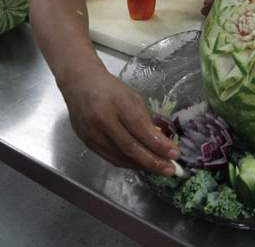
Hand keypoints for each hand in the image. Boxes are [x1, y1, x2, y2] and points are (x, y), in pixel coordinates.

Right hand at [59, 70, 179, 175]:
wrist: (79, 84)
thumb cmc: (110, 88)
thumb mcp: (132, 96)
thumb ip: (145, 119)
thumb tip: (160, 143)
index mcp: (117, 103)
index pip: (141, 129)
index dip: (159, 145)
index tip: (175, 153)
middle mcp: (103, 120)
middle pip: (130, 148)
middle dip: (153, 161)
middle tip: (171, 170)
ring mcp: (92, 133)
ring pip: (120, 157)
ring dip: (142, 166)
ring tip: (158, 168)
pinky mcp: (86, 142)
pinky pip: (110, 158)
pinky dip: (127, 163)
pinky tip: (139, 164)